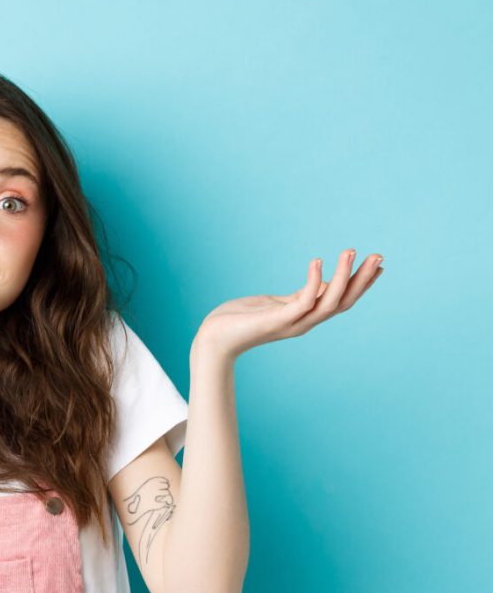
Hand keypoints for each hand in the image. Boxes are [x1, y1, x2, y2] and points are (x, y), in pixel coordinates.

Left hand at [195, 248, 384, 361]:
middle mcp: (304, 322)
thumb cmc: (241, 319)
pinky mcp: (275, 320)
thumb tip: (320, 283)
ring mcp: (291, 323)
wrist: (213, 339)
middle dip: (361, 280)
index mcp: (305, 317)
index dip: (361, 284)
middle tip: (378, 256)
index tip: (379, 265)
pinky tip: (317, 261)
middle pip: (343, 302)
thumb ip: (298, 297)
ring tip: (350, 252)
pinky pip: (301, 301)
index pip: (342, 300)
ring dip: (342, 277)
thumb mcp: (277, 304)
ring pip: (328, 302)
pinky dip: (312, 281)